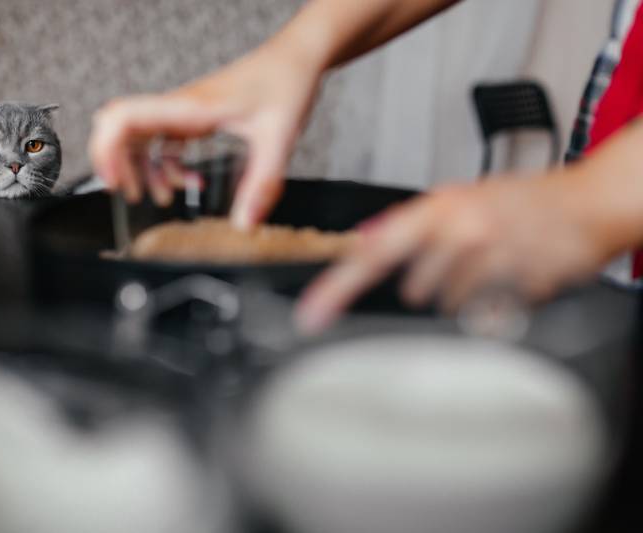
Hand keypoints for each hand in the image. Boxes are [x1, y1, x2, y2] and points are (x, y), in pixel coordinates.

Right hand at [89, 42, 321, 227]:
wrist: (297, 58)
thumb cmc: (286, 83)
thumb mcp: (278, 139)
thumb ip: (262, 184)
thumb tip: (244, 224)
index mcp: (189, 108)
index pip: (124, 117)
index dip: (106, 149)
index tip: (114, 183)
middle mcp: (179, 108)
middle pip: (122, 128)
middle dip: (119, 165)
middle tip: (133, 194)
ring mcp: (185, 112)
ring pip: (141, 137)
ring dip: (144, 169)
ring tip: (161, 197)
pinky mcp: (196, 118)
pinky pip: (166, 143)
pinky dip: (170, 166)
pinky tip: (194, 182)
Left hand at [295, 173, 610, 333]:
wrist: (587, 202)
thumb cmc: (519, 202)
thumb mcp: (458, 200)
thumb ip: (411, 225)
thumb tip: (363, 239)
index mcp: (436, 208)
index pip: (373, 253)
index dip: (338, 287)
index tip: (312, 315)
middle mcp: (461, 228)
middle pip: (415, 288)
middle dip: (429, 287)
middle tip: (463, 262)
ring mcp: (494, 255)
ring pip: (453, 305)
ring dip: (468, 294)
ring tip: (494, 264)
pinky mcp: (523, 281)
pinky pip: (493, 312)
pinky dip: (499, 302)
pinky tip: (514, 274)